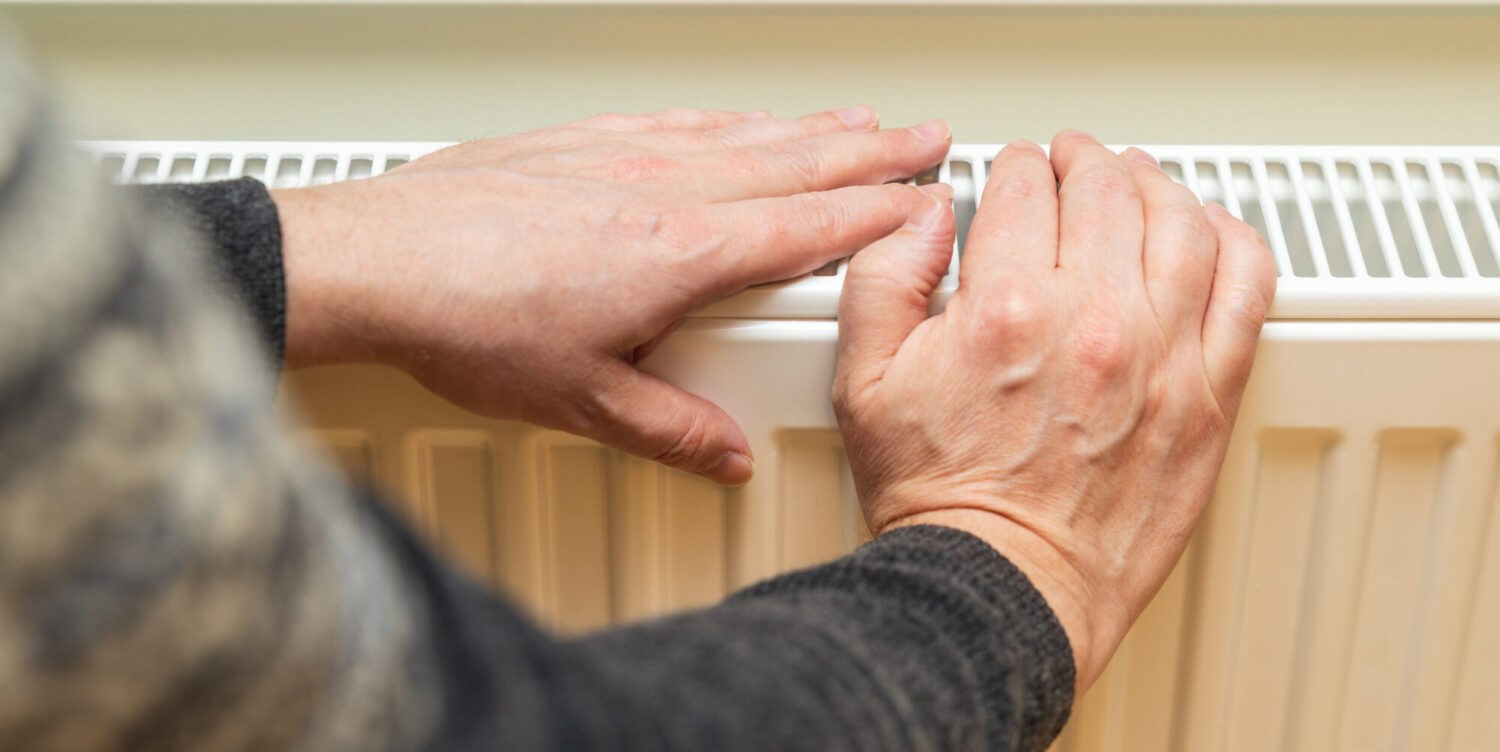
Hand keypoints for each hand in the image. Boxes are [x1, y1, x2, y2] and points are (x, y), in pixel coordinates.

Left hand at [272, 107, 951, 484]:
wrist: (377, 261)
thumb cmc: (466, 318)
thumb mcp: (582, 399)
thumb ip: (669, 427)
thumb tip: (722, 452)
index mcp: (682, 251)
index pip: (810, 226)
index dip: (880, 213)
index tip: (927, 199)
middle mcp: (662, 187)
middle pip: (795, 160)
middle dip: (871, 150)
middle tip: (922, 135)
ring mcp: (620, 152)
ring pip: (742, 133)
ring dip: (808, 126)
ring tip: (852, 119)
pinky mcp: (576, 139)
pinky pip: (679, 119)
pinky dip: (728, 118)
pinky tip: (734, 119)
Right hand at [833, 132, 1275, 690]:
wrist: (1002, 585)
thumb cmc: (940, 499)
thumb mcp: (864, 382)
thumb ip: (883, 280)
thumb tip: (917, 217)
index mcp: (1007, 309)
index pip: (1022, 190)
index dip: (1013, 167)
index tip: (1013, 172)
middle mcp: (1094, 321)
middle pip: (1106, 191)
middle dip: (1082, 161)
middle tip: (1073, 161)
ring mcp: (1162, 356)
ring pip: (1182, 222)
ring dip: (1156, 185)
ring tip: (1139, 182)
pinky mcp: (1208, 396)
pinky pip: (1248, 289)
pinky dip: (1236, 242)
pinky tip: (1214, 233)